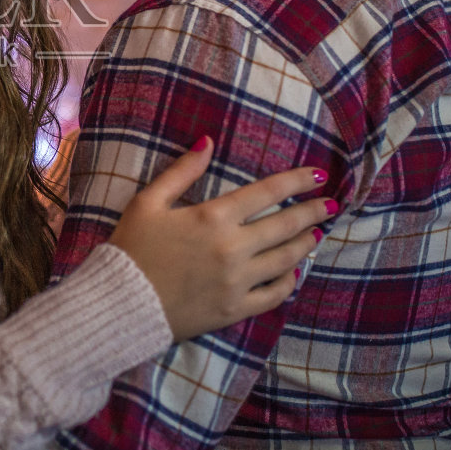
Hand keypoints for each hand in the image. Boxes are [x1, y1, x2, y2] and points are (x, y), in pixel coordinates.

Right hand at [108, 138, 332, 339]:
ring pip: (287, 259)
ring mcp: (238, 281)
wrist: (121, 303)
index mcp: (214, 217)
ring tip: (316, 232)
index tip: (318, 176)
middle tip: (329, 203)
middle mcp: (233, 248)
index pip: (268, 193)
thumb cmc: (132, 248)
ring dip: (305, 243)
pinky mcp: (236, 308)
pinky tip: (294, 271)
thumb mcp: (148, 202)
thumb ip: (181, 171)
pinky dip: (290, 281)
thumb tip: (207, 141)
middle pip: (286, 225)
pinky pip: (275, 294)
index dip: (297, 181)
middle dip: (312, 211)